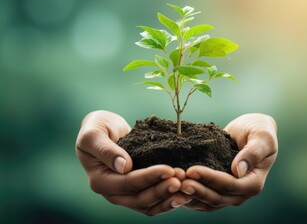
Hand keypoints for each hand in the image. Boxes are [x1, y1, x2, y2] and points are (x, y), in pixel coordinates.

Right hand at [75, 110, 189, 215]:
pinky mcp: (137, 189)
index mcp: (100, 181)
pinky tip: (184, 192)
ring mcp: (125, 193)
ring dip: (168, 198)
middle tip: (182, 180)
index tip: (169, 169)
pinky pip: (153, 200)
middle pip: (140, 200)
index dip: (149, 178)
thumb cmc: (96, 128)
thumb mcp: (93, 135)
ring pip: (148, 205)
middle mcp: (112, 192)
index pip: (128, 183)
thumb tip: (124, 167)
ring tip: (187, 188)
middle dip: (162, 190)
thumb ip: (106, 150)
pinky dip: (168, 198)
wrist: (103, 129)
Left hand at [180, 113, 277, 210]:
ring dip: (191, 195)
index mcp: (254, 182)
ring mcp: (229, 193)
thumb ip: (253, 153)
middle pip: (217, 198)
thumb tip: (238, 170)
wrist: (252, 129)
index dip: (210, 179)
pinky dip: (190, 195)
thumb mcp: (262, 137)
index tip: (192, 170)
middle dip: (197, 190)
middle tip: (178, 181)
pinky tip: (175, 187)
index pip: (230, 185)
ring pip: (208, 202)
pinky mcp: (217, 188)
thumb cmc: (260, 130)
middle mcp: (241, 192)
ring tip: (174, 184)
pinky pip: (203, 197)